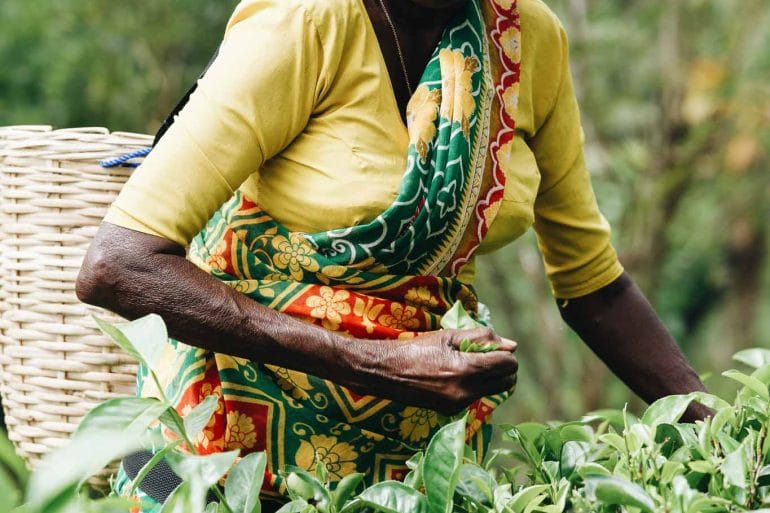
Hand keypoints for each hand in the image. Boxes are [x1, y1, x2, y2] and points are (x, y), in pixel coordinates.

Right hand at [350, 328, 517, 414]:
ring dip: (490, 378)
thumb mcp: (449, 336)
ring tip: (471, 365)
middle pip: (507, 382)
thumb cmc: (418, 348)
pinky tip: (456, 376)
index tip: (492, 347)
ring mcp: (459, 404)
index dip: (505, 354)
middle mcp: (466, 391)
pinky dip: (475, 386)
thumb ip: (482, 338)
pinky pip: (476, 397)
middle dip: (503, 368)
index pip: (508, 364)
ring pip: (494, 391)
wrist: (389, 372)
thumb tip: (512, 345)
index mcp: (465, 369)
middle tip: (486, 356)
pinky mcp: (452, 411)